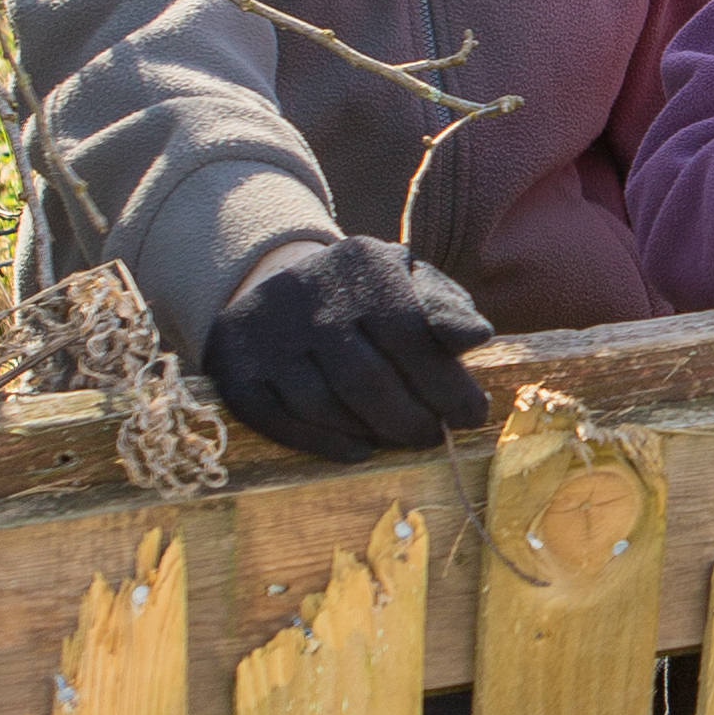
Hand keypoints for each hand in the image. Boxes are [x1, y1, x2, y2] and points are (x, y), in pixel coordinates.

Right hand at [202, 235, 494, 460]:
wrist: (282, 283)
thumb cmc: (367, 294)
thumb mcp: (412, 284)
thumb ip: (446, 310)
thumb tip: (479, 337)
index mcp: (364, 264)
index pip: (410, 334)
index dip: (446, 384)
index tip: (472, 416)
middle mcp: (308, 294)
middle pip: (366, 379)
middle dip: (412, 418)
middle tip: (436, 438)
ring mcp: (266, 333)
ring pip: (323, 405)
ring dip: (371, 433)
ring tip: (402, 439)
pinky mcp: (234, 368)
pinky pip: (281, 421)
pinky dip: (325, 443)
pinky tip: (359, 450)